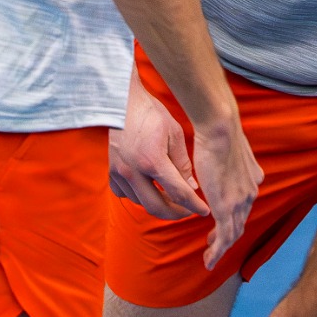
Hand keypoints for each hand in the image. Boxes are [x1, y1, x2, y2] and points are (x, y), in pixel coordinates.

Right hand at [109, 79, 207, 221]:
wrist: (122, 102)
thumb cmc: (151, 113)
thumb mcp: (174, 133)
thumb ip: (182, 164)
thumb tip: (191, 187)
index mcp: (153, 161)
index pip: (178, 193)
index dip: (194, 206)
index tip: (204, 211)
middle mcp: (133, 172)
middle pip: (157, 207)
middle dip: (176, 213)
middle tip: (188, 210)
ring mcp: (120, 173)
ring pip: (141, 203)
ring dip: (159, 204)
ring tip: (172, 197)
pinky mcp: (111, 172)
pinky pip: (126, 195)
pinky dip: (140, 197)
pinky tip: (149, 188)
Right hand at [190, 118, 262, 269]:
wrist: (220, 129)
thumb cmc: (218, 132)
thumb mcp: (228, 150)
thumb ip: (229, 162)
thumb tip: (222, 163)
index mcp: (252, 180)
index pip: (242, 206)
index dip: (232, 218)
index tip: (218, 224)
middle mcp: (250, 192)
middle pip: (240, 222)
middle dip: (226, 237)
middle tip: (212, 244)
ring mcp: (241, 202)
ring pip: (233, 233)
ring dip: (221, 248)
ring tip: (209, 257)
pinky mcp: (227, 208)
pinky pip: (224, 237)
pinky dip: (217, 251)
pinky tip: (209, 260)